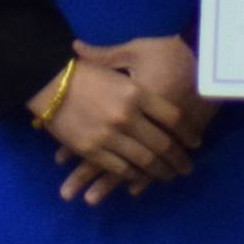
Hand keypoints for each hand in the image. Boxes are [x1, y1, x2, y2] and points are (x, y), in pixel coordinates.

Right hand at [53, 37, 215, 203]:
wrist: (48, 81)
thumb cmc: (86, 70)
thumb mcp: (120, 63)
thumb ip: (144, 77)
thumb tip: (171, 87)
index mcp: (137, 91)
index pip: (172, 117)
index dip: (187, 132)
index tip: (196, 142)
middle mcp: (127, 115)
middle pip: (162, 144)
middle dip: (178, 159)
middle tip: (187, 167)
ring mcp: (109, 135)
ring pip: (144, 161)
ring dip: (159, 172)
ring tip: (169, 176)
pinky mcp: (92, 150)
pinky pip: (120, 168)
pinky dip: (134, 176)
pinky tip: (141, 179)